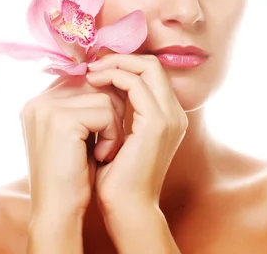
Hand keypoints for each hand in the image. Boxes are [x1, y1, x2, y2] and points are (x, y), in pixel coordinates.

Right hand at [21, 75, 124, 218]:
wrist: (59, 210)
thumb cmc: (76, 175)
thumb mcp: (81, 133)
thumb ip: (89, 104)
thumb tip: (121, 77)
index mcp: (42, 101)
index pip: (88, 78)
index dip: (108, 99)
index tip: (113, 124)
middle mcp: (40, 99)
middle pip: (99, 83)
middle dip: (114, 111)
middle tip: (108, 141)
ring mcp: (47, 107)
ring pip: (107, 97)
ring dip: (116, 125)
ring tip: (104, 151)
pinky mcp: (60, 118)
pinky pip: (106, 112)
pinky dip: (113, 134)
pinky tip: (102, 155)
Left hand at [86, 54, 187, 215]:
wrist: (126, 207)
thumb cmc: (118, 178)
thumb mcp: (120, 137)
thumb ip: (120, 112)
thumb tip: (100, 87)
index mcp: (169, 116)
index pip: (152, 74)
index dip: (126, 65)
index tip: (98, 68)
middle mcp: (175, 113)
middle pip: (153, 65)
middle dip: (121, 58)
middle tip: (93, 64)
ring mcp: (170, 117)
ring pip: (148, 68)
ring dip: (116, 64)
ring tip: (91, 72)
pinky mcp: (158, 122)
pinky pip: (137, 84)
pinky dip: (115, 77)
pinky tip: (95, 83)